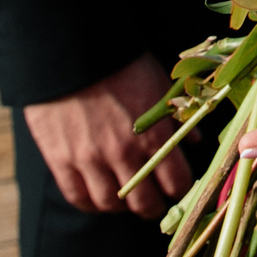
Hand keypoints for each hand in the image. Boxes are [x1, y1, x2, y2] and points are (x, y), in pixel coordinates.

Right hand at [22, 53, 191, 216]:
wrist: (74, 48)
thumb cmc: (122, 63)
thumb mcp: (159, 84)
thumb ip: (176, 117)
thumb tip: (195, 140)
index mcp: (154, 135)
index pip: (176, 183)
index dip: (179, 190)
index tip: (176, 187)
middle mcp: (124, 153)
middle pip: (144, 203)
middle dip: (153, 206)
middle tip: (153, 203)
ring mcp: (90, 159)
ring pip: (110, 205)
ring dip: (120, 208)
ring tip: (124, 201)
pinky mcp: (61, 159)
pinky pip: (77, 196)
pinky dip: (90, 203)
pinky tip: (97, 198)